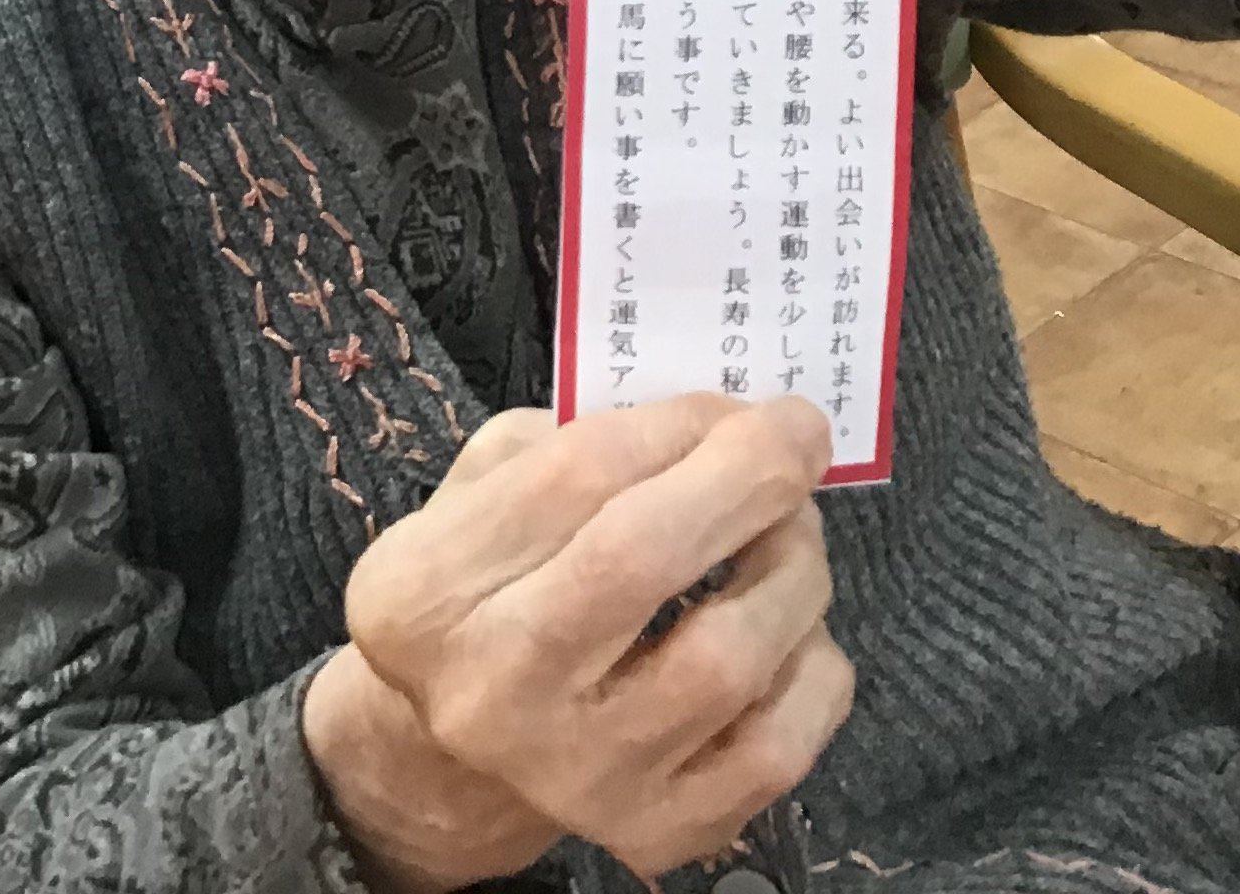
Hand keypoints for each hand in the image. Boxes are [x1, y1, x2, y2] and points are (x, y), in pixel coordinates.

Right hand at [313, 396, 852, 888]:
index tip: (742, 403)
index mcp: (426, 592)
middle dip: (746, 478)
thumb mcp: (481, 492)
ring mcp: (577, 779)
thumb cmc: (489, 590)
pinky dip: (814, 668)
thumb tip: (719, 422)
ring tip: (791, 532)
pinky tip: (791, 631)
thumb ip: (576, 436)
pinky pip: (779, 747)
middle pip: (642, 560)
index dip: (679, 424)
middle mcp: (490, 696)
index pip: (573, 477)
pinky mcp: (655, 835)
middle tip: (800, 435)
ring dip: (791, 568)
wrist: (461, 753)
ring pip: (728, 659)